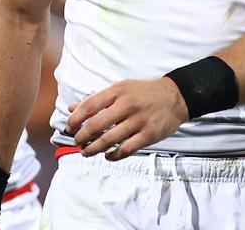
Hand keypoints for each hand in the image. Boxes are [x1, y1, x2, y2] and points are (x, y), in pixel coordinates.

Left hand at [65, 77, 188, 159]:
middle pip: (96, 125)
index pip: (88, 106)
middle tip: (77, 142)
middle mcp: (127, 105)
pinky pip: (126, 150)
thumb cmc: (143, 92)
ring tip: (86, 151)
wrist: (175, 96)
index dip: (75, 119)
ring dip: (93, 149)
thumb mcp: (119, 88)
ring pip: (109, 140)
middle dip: (81, 137)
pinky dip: (113, 155)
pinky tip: (107, 156)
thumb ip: (95, 98)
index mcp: (117, 91)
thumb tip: (71, 109)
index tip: (69, 127)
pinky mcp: (149, 135)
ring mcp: (139, 121)